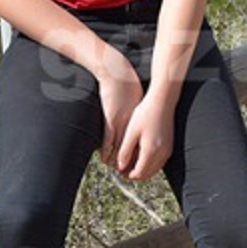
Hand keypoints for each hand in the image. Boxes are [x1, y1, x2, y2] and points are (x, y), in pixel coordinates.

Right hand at [92, 49, 143, 168]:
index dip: (140, 157)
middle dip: (130, 162)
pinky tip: (105, 159)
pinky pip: (108, 141)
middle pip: (132, 149)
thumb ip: (137, 112)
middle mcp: (132, 124)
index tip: (139, 166)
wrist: (117, 74)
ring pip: (120, 148)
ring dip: (116, 161)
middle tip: (128, 173)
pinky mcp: (110, 120)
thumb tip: (139, 121)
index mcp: (139, 120)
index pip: (141, 143)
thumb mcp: (136, 99)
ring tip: (115, 169)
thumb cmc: (128, 85)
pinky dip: (106, 152)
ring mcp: (121, 123)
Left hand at [116, 91, 173, 180]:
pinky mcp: (170, 146)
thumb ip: (125, 152)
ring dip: (144, 169)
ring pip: (154, 169)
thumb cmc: (144, 114)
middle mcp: (161, 154)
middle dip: (136, 174)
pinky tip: (142, 155)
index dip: (128, 175)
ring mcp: (167, 151)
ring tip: (132, 161)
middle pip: (148, 174)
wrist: (162, 102)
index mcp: (150, 152)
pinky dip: (151, 163)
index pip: (139, 174)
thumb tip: (120, 167)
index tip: (120, 170)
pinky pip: (160, 162)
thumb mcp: (131, 132)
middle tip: (125, 168)